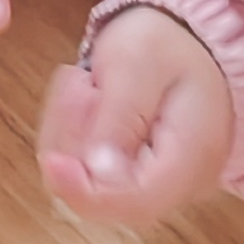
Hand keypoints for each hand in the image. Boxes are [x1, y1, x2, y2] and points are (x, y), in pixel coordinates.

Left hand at [38, 4, 233, 225]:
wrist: (192, 41)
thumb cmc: (168, 45)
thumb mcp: (137, 65)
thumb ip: (118, 119)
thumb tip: (96, 173)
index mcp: (191, 157)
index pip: (135, 203)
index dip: (84, 192)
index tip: (52, 163)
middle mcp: (182, 185)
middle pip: (105, 197)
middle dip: (73, 147)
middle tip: (80, 88)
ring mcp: (162, 185)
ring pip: (90, 186)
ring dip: (70, 137)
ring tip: (87, 85)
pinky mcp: (140, 177)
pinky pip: (93, 175)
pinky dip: (76, 139)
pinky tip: (90, 102)